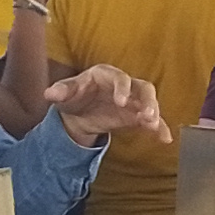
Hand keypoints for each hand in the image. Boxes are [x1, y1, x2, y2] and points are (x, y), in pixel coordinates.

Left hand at [44, 64, 167, 146]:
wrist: (79, 112)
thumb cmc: (74, 96)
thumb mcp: (64, 93)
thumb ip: (60, 92)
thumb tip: (50, 93)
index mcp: (106, 75)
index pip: (120, 78)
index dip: (123, 88)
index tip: (121, 101)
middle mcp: (125, 85)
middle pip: (143, 87)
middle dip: (147, 100)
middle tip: (146, 114)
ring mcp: (133, 100)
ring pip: (150, 102)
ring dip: (154, 112)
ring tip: (153, 125)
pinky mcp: (136, 115)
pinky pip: (152, 120)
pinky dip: (160, 128)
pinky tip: (164, 139)